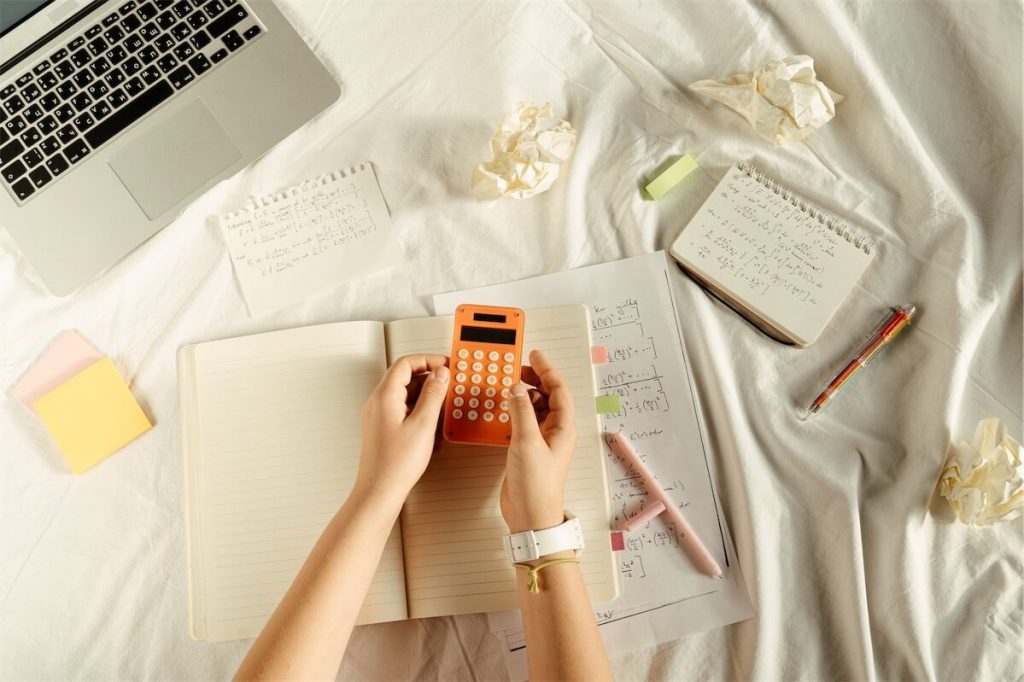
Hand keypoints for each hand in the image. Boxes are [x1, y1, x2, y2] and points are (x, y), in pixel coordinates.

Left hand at [354, 354, 449, 505]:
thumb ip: (433, 395)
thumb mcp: (423, 425)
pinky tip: (433, 427)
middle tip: (449, 385)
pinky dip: (420, 412)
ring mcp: (380, 415)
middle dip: (430, 379)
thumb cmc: (395, 464)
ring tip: (443, 409)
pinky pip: (403, 410)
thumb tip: (441, 374)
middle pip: (406, 377)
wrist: (379, 491)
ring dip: (426, 398)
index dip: (428, 360)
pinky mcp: (384, 428)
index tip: (446, 365)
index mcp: (385, 396)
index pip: (406, 364)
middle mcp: (378, 402)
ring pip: (406, 395)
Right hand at [501, 349, 576, 532]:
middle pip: (548, 396)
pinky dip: (514, 411)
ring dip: (523, 395)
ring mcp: (541, 440)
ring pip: (535, 407)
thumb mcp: (527, 443)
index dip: (547, 369)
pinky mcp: (528, 449)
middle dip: (534, 379)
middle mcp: (555, 432)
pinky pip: (524, 421)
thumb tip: (515, 389)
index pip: (559, 390)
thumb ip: (521, 412)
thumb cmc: (536, 486)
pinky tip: (504, 408)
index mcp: (563, 428)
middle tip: (518, 366)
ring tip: (508, 384)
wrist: (530, 516)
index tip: (534, 355)